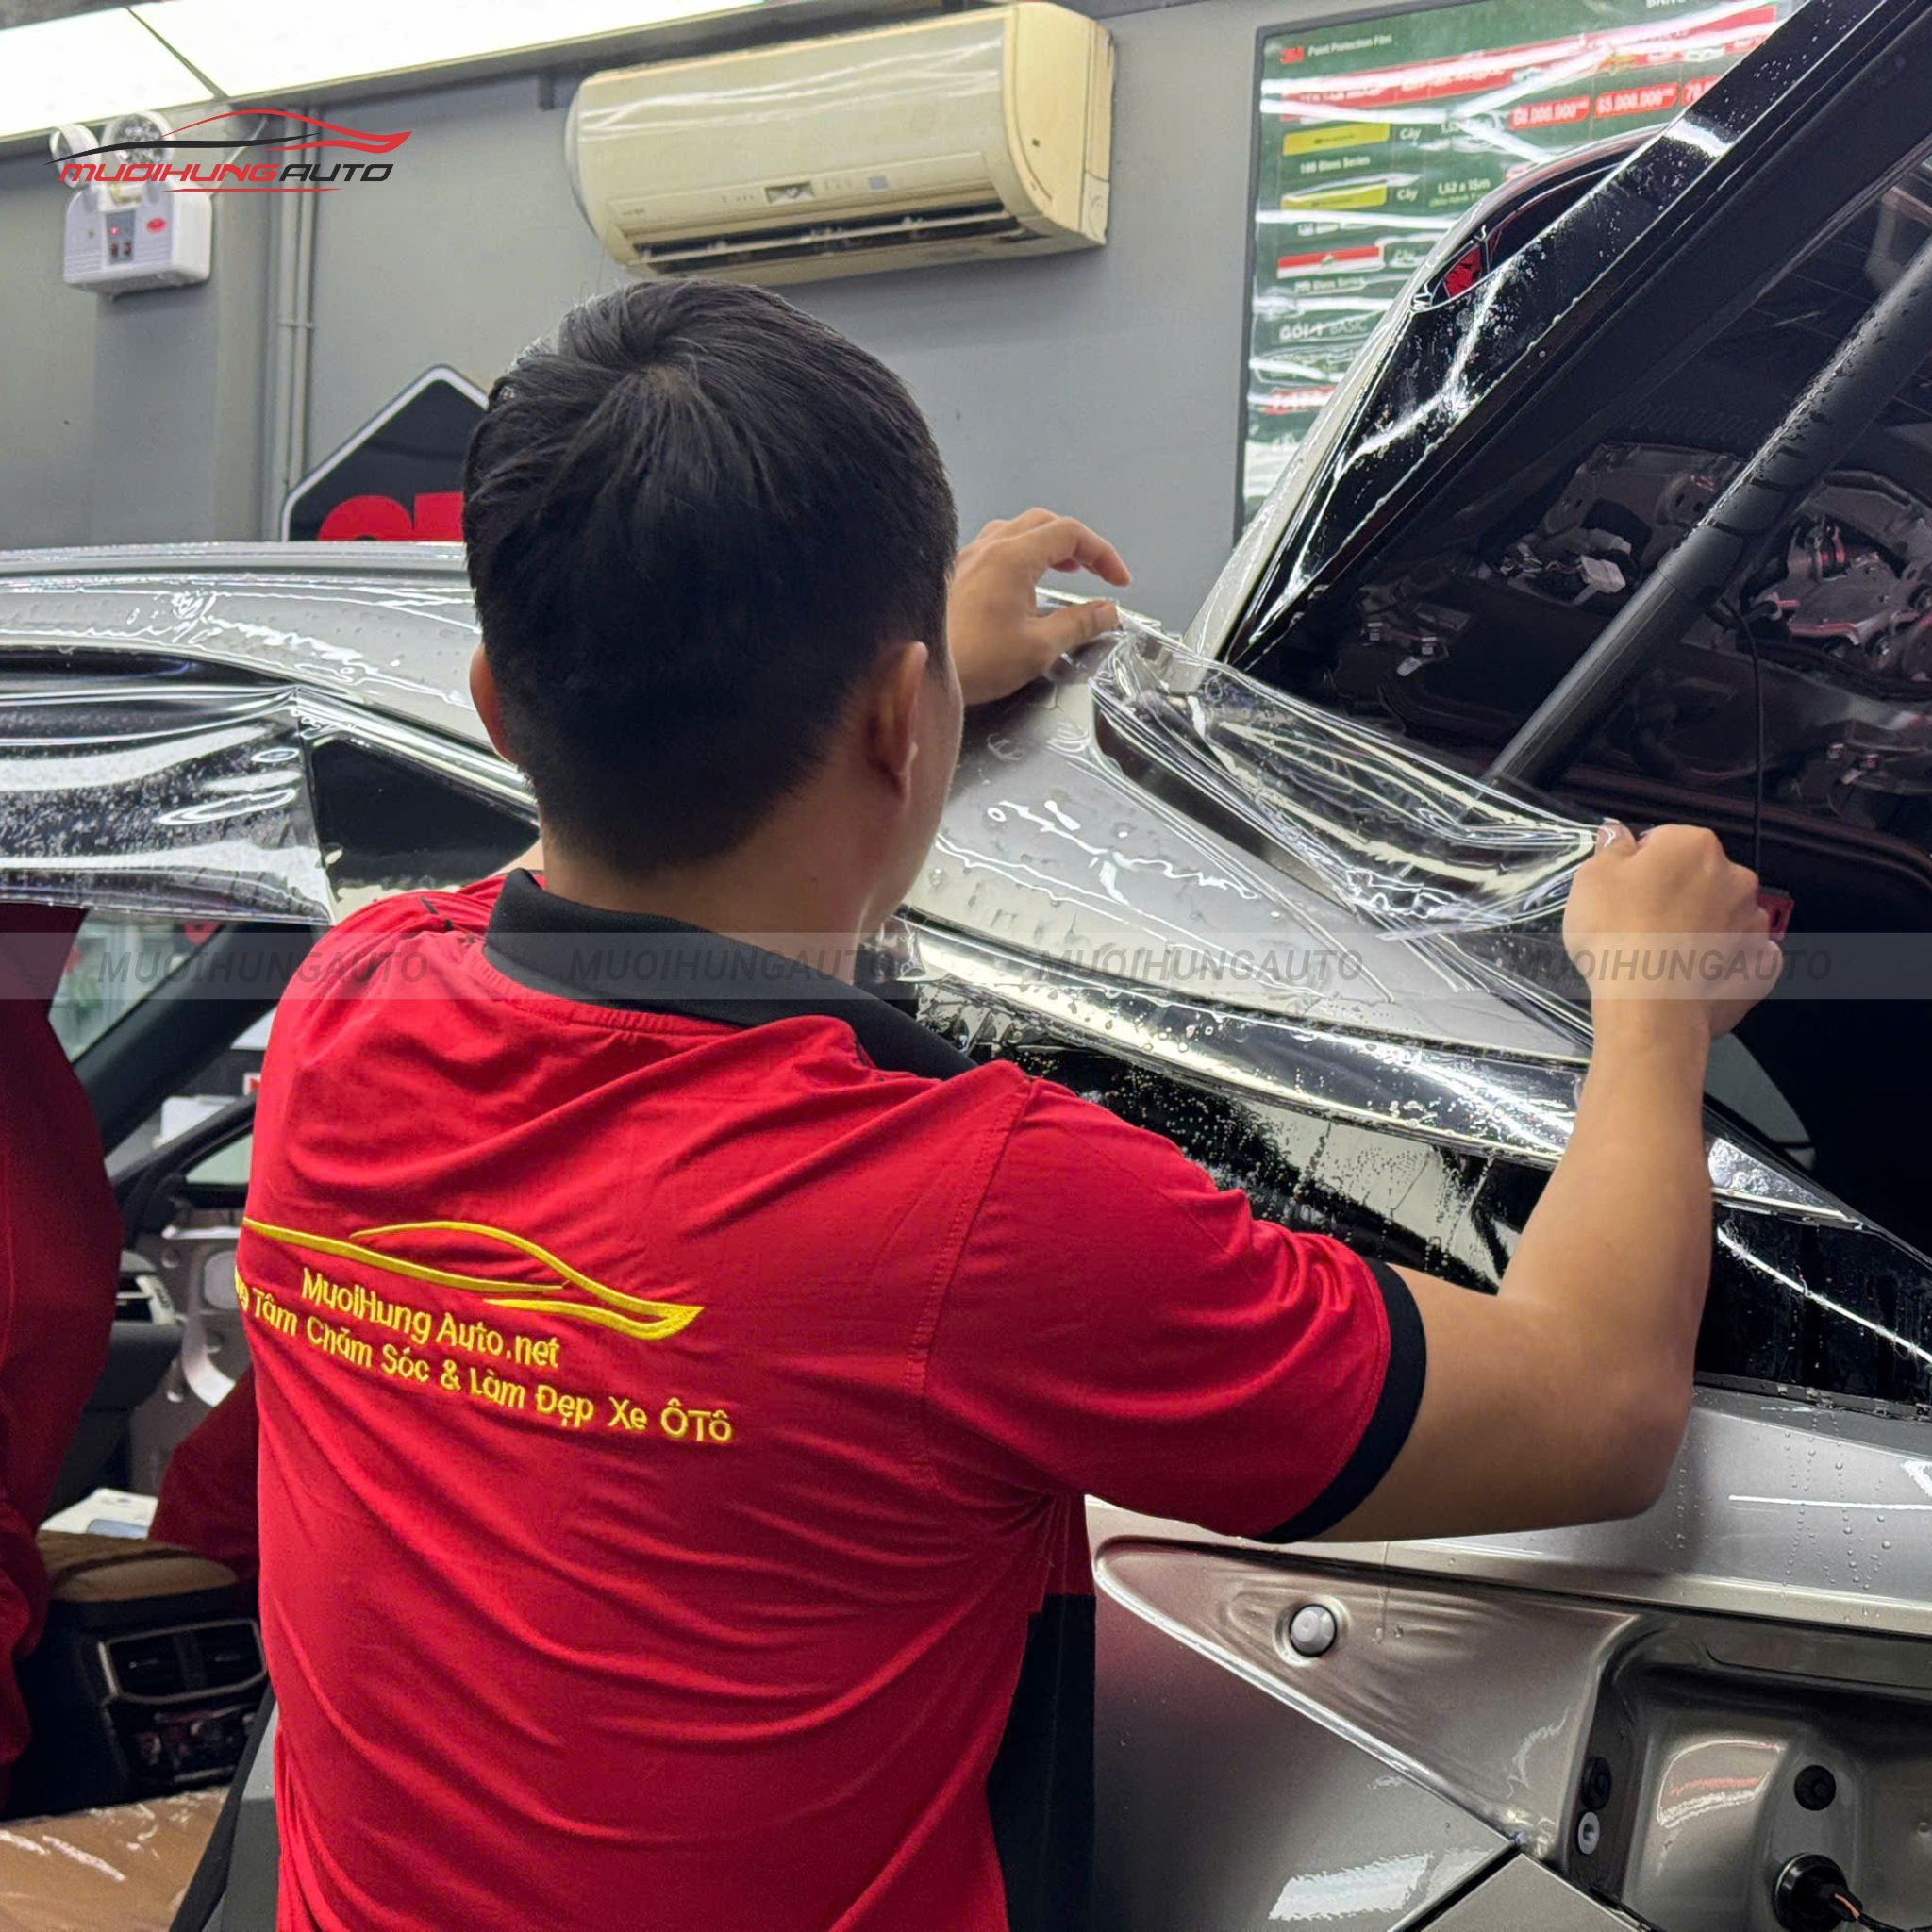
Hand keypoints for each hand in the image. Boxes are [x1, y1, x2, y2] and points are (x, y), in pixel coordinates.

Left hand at [946, 509, 1131, 705]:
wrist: (920, 670)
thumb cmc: (975, 661)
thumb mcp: (1040, 647)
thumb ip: (1080, 624)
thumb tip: (1108, 612)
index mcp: (1014, 556)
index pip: (1071, 534)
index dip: (1103, 554)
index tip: (1118, 581)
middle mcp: (989, 547)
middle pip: (1045, 523)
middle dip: (1079, 544)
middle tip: (1097, 572)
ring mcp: (968, 558)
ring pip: (1017, 530)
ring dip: (1048, 544)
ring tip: (1065, 570)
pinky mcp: (955, 574)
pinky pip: (995, 548)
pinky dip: (1022, 554)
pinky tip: (1024, 584)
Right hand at [1562, 822, 1781, 1039]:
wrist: (1651, 1007)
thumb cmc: (1617, 932)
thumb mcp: (1591, 878)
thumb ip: (1611, 849)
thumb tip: (1619, 835)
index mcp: (1694, 845)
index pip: (1664, 842)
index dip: (1638, 867)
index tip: (1621, 893)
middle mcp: (1735, 877)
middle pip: (1700, 878)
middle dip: (1676, 895)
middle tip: (1640, 925)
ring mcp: (1754, 924)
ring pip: (1725, 917)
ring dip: (1704, 928)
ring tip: (1667, 958)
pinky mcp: (1762, 967)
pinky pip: (1745, 957)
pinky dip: (1726, 963)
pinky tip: (1699, 977)